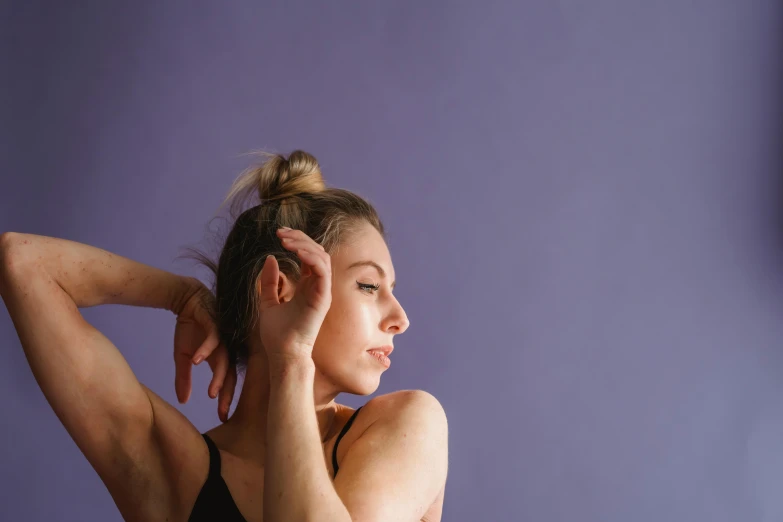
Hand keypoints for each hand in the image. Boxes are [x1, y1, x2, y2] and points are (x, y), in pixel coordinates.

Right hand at [173, 278, 236, 421]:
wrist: (186, 299)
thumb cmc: (189, 328)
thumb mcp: (182, 356)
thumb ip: (184, 377)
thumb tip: (183, 401)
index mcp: (221, 358)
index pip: (227, 382)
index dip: (225, 399)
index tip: (223, 417)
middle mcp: (226, 348)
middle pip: (231, 374)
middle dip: (227, 394)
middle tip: (223, 412)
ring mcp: (223, 336)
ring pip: (225, 358)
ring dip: (218, 376)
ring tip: (212, 393)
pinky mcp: (216, 323)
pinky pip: (213, 339)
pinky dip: (205, 350)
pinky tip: (197, 361)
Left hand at [258, 228, 331, 362]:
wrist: (282, 354)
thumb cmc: (277, 335)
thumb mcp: (268, 302)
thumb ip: (270, 282)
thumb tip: (270, 259)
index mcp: (307, 287)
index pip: (308, 256)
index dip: (297, 241)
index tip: (279, 234)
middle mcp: (317, 287)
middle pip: (316, 252)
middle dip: (300, 238)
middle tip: (280, 233)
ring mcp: (322, 292)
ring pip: (321, 258)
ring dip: (304, 245)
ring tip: (285, 240)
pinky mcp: (322, 298)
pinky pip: (322, 271)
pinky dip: (310, 258)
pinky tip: (294, 251)